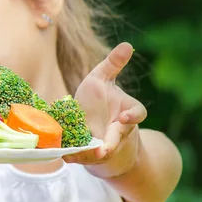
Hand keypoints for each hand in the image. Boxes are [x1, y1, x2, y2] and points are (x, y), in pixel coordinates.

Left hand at [62, 42, 146, 172]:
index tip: (125, 117)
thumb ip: (113, 64)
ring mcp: (104, 143)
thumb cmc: (100, 97)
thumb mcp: (102, 78)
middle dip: (112, 144)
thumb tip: (127, 44)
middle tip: (104, 150)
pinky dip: (75, 156)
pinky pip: (84, 157)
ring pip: (101, 152)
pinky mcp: (89, 152)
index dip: (133, 116)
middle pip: (118, 139)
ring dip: (91, 155)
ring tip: (80, 156)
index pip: (137, 113)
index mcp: (127, 111)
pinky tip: (64, 156)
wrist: (93, 120)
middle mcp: (118, 130)